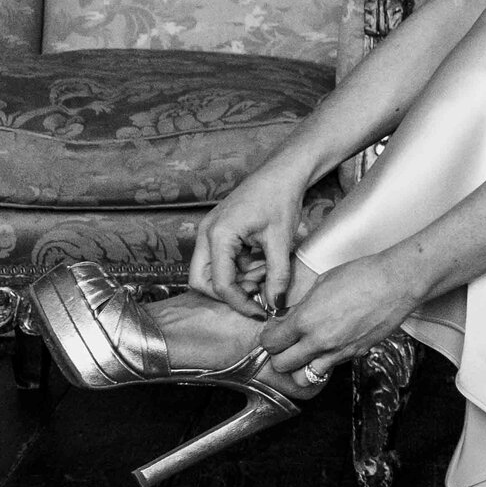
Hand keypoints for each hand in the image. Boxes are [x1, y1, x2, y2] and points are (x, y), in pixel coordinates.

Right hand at [191, 163, 312, 317]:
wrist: (281, 174)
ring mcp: (209, 233)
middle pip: (202, 280)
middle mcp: (206, 235)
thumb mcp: (281, 241)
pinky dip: (241, 268)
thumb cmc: (279, 199)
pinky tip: (263, 260)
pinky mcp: (218, 234)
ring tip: (267, 269)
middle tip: (259, 289)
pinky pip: (221, 261)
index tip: (261, 312)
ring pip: (211, 272)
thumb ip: (277, 275)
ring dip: (238, 279)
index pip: (219, 283)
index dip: (240, 302)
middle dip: (230, 292)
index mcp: (218, 235)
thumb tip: (275, 304)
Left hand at [256, 255, 418, 383]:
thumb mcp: (321, 283)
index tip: (274, 331)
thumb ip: (301, 306)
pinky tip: (331, 347)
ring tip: (306, 353)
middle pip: (281, 365)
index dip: (269, 337)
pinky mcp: (355, 354)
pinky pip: (330, 369)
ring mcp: (338, 351)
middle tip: (287, 343)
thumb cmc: (362, 276)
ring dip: (300, 367)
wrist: (397, 283)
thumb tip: (288, 318)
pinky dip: (325, 363)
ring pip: (303, 377)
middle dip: (280, 355)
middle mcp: (319, 341)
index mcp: (306, 320)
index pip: (270, 343)